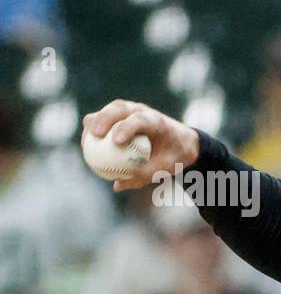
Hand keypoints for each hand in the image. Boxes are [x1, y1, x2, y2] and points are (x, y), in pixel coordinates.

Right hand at [82, 99, 200, 191]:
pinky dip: (94, 129)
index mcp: (157, 121)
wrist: (181, 142)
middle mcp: (142, 110)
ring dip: (95, 122)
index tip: (117, 141)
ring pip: (109, 110)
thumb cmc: (173, 156)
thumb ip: (144, 175)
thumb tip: (117, 184)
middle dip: (104, 118)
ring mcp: (130, 110)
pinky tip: (87, 146)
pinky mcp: (121, 115)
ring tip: (86, 142)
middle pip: (119, 108)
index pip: (140, 120)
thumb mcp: (165, 169)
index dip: (127, 127)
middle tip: (95, 135)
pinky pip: (104, 119)